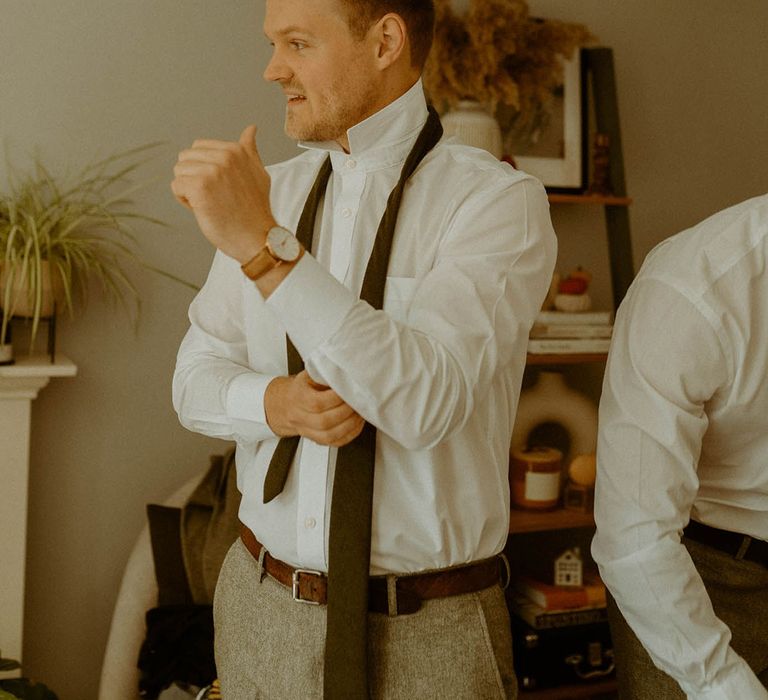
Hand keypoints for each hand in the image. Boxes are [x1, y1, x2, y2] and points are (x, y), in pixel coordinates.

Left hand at [171, 125, 276, 262]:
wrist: (257, 237)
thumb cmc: (256, 211)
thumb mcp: (258, 173)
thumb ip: (250, 151)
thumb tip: (250, 129)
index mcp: (235, 150)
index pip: (198, 148)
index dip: (203, 169)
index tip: (220, 186)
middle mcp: (224, 157)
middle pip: (185, 158)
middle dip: (193, 177)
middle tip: (213, 196)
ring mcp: (211, 172)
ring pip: (179, 172)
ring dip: (188, 190)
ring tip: (208, 203)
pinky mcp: (199, 188)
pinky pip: (176, 187)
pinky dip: (185, 201)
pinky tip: (202, 209)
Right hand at [265, 371, 365, 446]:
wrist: (286, 405)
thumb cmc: (302, 388)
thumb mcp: (309, 375)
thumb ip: (324, 373)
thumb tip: (344, 369)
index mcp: (298, 397)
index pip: (317, 403)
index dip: (335, 398)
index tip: (348, 390)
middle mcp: (300, 417)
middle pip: (324, 421)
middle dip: (346, 412)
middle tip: (358, 402)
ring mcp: (307, 430)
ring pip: (329, 435)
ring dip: (350, 425)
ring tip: (360, 412)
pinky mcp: (317, 439)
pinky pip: (335, 442)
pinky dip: (350, 435)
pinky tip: (357, 424)